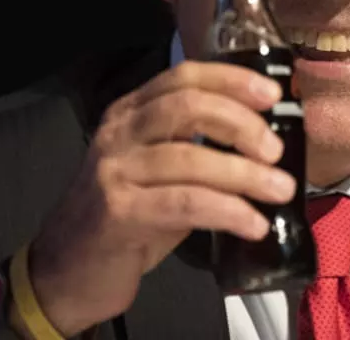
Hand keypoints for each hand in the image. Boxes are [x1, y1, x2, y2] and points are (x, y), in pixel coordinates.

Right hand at [24, 61, 295, 335]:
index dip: (232, 80)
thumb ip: (200, 147)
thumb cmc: (127, 219)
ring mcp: (114, 171)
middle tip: (277, 151)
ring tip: (282, 191)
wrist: (68, 271)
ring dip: (245, 174)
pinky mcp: (118, 212)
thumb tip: (267, 143)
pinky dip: (228, 211)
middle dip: (242, 124)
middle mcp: (119, 133)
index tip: (274, 93)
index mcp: (131, 113)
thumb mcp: (162, 172)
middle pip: (188, 106)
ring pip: (191, 158)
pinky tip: (254, 224)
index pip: (184, 78)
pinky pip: (185, 203)